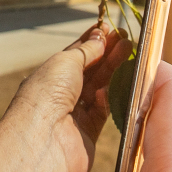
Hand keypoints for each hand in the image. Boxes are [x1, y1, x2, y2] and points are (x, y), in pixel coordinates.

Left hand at [0, 26, 133, 171]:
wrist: (42, 143)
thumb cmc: (45, 96)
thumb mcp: (65, 62)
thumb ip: (86, 51)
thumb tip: (99, 38)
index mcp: (50, 76)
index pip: (74, 55)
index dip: (92, 41)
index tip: (109, 29)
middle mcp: (60, 95)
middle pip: (90, 71)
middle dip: (108, 54)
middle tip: (126, 39)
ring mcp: (74, 115)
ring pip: (99, 89)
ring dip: (114, 71)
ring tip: (130, 52)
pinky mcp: (88, 134)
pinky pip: (102, 112)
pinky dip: (108, 98)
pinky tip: (111, 86)